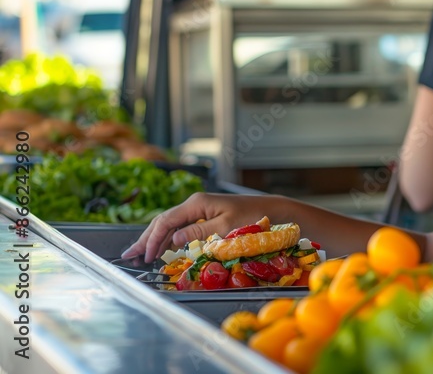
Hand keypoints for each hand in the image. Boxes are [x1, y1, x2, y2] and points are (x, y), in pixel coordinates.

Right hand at [121, 192, 280, 262]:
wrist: (275, 211)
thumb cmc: (254, 218)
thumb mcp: (226, 228)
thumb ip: (198, 233)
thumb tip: (173, 239)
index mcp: (197, 203)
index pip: (166, 221)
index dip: (152, 239)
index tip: (143, 256)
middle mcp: (196, 204)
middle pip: (164, 222)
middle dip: (147, 239)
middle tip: (130, 256)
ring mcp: (201, 210)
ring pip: (171, 225)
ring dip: (156, 239)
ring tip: (142, 254)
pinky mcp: (207, 217)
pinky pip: (182, 227)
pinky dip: (170, 238)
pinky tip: (163, 248)